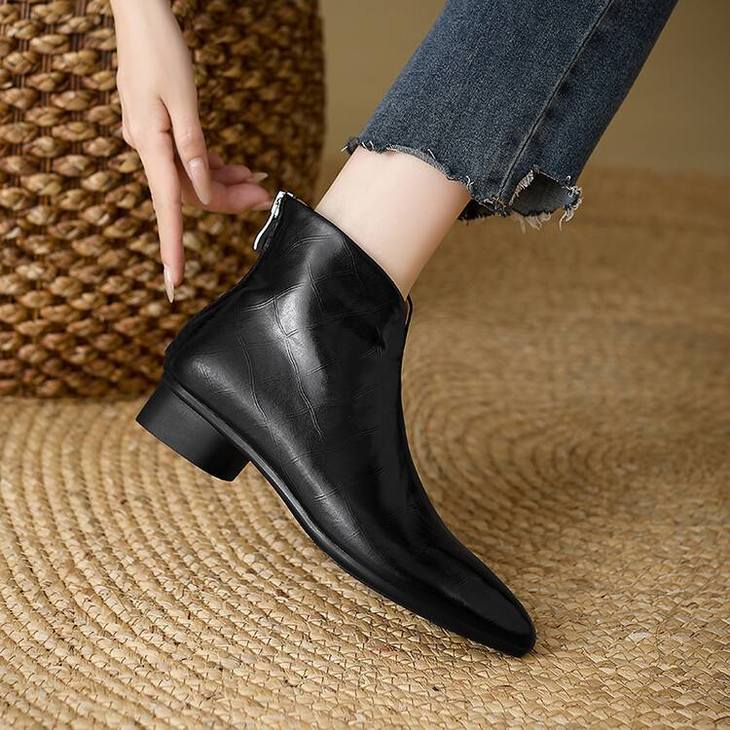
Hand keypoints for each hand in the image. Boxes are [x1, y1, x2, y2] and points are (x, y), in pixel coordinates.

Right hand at [111, 0, 271, 301]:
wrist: (140, 15)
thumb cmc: (161, 50)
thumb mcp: (184, 101)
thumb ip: (193, 150)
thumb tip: (203, 190)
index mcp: (150, 145)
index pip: (168, 208)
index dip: (173, 247)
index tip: (175, 282)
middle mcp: (147, 148)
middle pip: (190, 193)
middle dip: (228, 201)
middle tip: (264, 199)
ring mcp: (152, 140)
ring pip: (192, 178)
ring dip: (226, 184)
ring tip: (258, 182)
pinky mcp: (160, 131)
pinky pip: (189, 161)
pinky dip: (213, 166)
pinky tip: (238, 169)